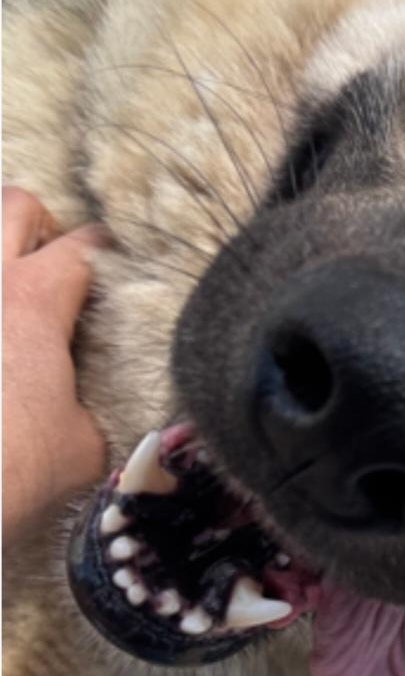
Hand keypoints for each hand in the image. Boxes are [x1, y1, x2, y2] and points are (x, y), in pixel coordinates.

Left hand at [3, 187, 108, 541]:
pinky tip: (2, 353)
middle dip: (42, 227)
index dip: (113, 253)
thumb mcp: (86, 446)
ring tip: (14, 307)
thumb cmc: (9, 469)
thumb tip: (118, 411)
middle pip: (17, 206)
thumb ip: (104, 409)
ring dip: (4, 263)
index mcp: (35, 301)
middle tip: (54, 271)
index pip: (89, 243)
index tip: (121, 274)